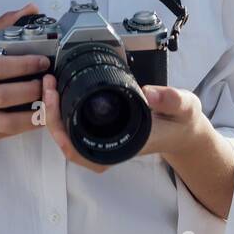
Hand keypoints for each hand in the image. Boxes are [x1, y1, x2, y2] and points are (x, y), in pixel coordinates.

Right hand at [0, 3, 50, 148]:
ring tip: (49, 101)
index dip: (22, 65)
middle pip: (1, 96)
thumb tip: (31, 9)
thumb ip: (1, 27)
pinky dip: (28, 125)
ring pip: (5, 121)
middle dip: (30, 90)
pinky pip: (7, 133)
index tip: (43, 61)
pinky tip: (42, 115)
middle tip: (49, 82)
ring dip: (32, 113)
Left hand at [41, 75, 201, 169]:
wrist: (184, 132)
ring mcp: (104, 142)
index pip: (80, 148)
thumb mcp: (184, 107)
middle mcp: (109, 148)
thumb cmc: (181, 123)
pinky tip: (60, 92)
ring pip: (67, 136)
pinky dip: (63, 112)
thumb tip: (149, 92)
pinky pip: (74, 128)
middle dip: (51, 115)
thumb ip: (171, 99)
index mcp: (122, 145)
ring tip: (51, 84)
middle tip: (49, 84)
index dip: (61, 127)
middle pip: (66, 142)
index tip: (55, 99)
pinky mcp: (102, 132)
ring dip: (54, 113)